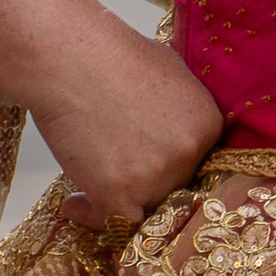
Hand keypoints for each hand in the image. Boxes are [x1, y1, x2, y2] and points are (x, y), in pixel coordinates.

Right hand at [16, 34, 223, 232]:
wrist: (68, 57)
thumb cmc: (108, 53)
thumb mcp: (167, 69)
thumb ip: (181, 106)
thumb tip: (175, 127)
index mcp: (208, 124)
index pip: (195, 163)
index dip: (166, 166)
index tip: (142, 165)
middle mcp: (190, 153)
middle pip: (172, 187)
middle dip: (144, 181)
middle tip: (113, 174)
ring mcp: (156, 175)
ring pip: (145, 207)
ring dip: (118, 201)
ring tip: (88, 189)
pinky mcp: (119, 192)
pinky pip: (115, 222)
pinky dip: (93, 217)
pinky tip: (74, 203)